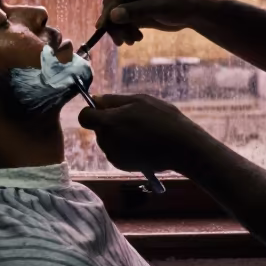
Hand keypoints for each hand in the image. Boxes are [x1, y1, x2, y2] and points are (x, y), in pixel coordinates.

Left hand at [78, 93, 210, 175]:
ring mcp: (113, 155)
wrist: (181, 147)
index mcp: (108, 122)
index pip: (84, 116)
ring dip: (118, 135)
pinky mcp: (121, 166)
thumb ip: (114, 100)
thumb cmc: (162, 119)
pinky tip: (142, 144)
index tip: (105, 109)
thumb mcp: (139, 100)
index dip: (92, 111)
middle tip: (133, 119)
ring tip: (141, 132)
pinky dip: (125, 148)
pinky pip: (116, 152)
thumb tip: (96, 99)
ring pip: (108, 140)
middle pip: (98, 128)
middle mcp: (107, 140)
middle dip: (109, 123)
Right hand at [95, 0, 203, 46]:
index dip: (107, 11)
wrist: (193, 13)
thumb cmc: (179, 4)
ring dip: (122, 31)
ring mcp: (134, 2)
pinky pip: (125, 24)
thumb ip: (136, 11)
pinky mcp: (137, 13)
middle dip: (115, 24)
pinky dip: (127, 33)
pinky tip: (136, 40)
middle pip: (112, 7)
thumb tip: (112, 16)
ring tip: (133, 41)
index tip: (103, 26)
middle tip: (120, 40)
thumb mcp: (158, 7)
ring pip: (117, 18)